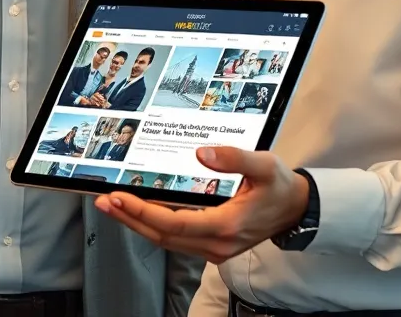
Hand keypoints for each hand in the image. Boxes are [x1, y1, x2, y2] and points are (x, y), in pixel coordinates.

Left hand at [94, 146, 309, 263]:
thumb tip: (202, 153)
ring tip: (113, 206)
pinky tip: (139, 214)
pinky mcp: (212, 246)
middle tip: (104, 201)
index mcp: (226, 225)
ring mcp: (214, 249)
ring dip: (137, 224)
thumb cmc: (280, 187)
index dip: (142, 211)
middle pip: (162, 236)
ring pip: (166, 241)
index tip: (119, 197)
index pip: (173, 223)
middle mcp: (217, 243)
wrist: (296, 209)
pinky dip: (153, 227)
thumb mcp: (264, 165)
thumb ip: (234, 158)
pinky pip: (175, 240)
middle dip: (129, 218)